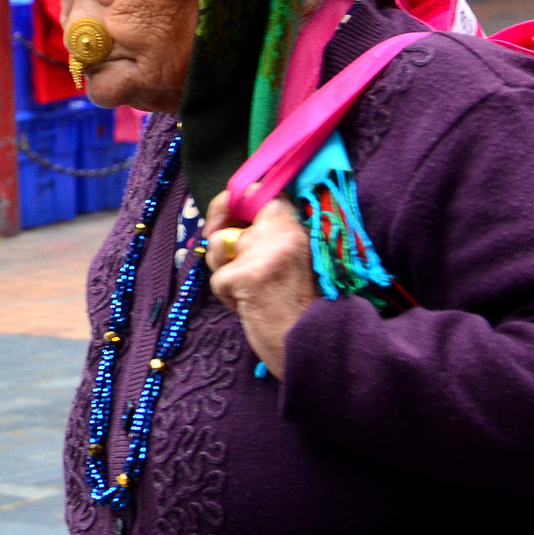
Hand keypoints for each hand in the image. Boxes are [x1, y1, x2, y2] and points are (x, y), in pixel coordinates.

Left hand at [204, 192, 318, 379]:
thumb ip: (268, 235)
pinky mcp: (248, 275)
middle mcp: (282, 229)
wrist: (316, 344)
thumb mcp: (292, 256)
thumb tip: (226, 223)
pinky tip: (251, 307)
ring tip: (251, 292)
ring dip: (225, 272)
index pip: (254, 190)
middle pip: (227, 218)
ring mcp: (265, 251)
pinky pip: (218, 280)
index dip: (230, 202)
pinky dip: (228, 298)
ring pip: (217, 248)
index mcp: (296, 222)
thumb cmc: (303, 304)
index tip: (223, 219)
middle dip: (217, 237)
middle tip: (222, 259)